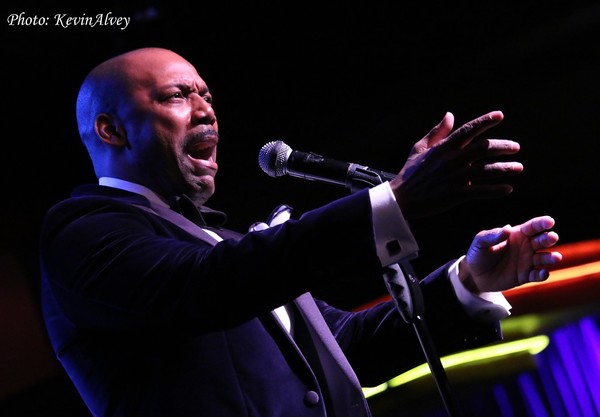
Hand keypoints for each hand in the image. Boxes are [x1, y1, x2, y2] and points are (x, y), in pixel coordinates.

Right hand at [390, 111, 522, 219]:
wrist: (400, 199)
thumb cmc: (409, 173)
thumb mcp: (419, 148)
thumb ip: (436, 132)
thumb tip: (450, 115)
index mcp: (442, 148)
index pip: (467, 131)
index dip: (484, 122)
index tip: (499, 116)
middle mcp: (450, 161)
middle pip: (482, 148)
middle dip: (502, 146)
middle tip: (515, 147)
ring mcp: (453, 178)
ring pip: (485, 170)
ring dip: (504, 168)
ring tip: (518, 168)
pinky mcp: (454, 195)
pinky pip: (479, 192)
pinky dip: (495, 190)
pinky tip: (507, 189)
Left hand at [459, 215, 562, 292]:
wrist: (475, 274)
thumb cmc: (478, 253)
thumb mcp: (480, 242)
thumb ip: (492, 235)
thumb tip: (507, 229)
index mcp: (517, 234)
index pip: (532, 227)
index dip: (541, 223)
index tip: (550, 221)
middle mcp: (526, 247)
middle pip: (541, 241)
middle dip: (548, 238)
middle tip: (552, 237)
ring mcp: (527, 261)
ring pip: (543, 258)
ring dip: (550, 258)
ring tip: (556, 257)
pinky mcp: (525, 276)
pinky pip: (536, 275)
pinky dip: (542, 275)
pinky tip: (543, 273)